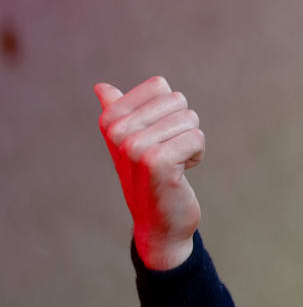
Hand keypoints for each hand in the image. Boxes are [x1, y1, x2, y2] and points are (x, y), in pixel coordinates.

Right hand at [95, 76, 204, 269]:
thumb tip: (100, 87)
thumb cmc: (147, 176)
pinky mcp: (157, 162)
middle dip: (183, 125)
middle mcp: (118, 131)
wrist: (158, 221)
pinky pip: (197, 138)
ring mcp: (135, 147)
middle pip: (177, 100)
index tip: (156, 135)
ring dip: (190, 142)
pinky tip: (181, 173)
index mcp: (110, 120)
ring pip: (190, 119)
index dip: (168, 109)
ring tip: (173, 164)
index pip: (159, 85)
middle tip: (168, 153)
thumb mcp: (128, 141)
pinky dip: (197, 155)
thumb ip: (116, 111)